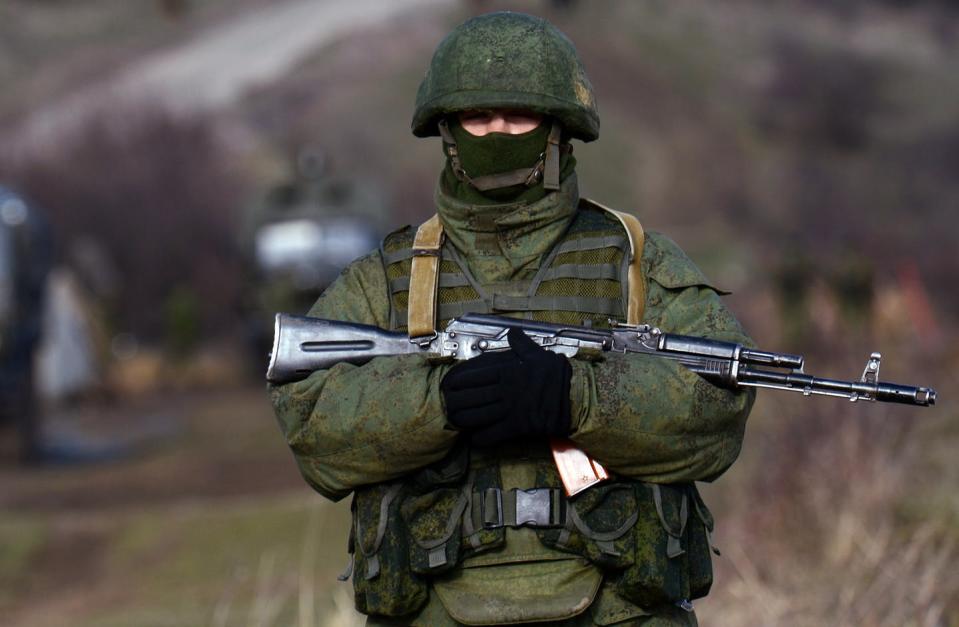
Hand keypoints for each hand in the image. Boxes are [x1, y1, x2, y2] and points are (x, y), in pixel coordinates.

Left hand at [440, 327, 571, 445]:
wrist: (575, 396)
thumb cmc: (557, 374)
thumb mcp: (538, 354)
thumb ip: (521, 344)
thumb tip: (513, 331)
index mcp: (507, 371)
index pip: (474, 376)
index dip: (458, 382)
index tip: (449, 385)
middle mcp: (505, 390)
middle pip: (471, 397)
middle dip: (456, 402)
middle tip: (448, 405)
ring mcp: (510, 409)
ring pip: (477, 416)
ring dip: (464, 420)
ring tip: (457, 421)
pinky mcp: (517, 426)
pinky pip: (492, 434)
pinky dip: (481, 438)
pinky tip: (475, 438)